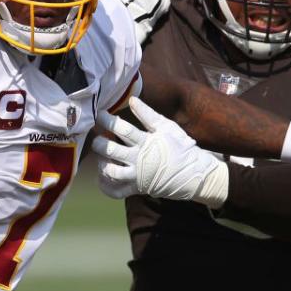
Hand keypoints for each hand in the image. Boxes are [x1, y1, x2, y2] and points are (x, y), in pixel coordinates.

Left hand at [92, 97, 228, 205]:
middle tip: (96, 137)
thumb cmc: (180, 147)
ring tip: (101, 156)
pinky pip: (116, 191)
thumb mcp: (167, 127)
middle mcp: (139, 160)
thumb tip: (131, 99)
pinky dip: (106, 185)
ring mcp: (137, 177)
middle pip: (112, 151)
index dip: (108, 120)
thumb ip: (147, 114)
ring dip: (102, 163)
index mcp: (146, 143)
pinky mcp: (137, 189)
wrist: (194, 174)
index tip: (99, 114)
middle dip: (99, 142)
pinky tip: (103, 175)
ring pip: (111, 172)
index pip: (123, 129)